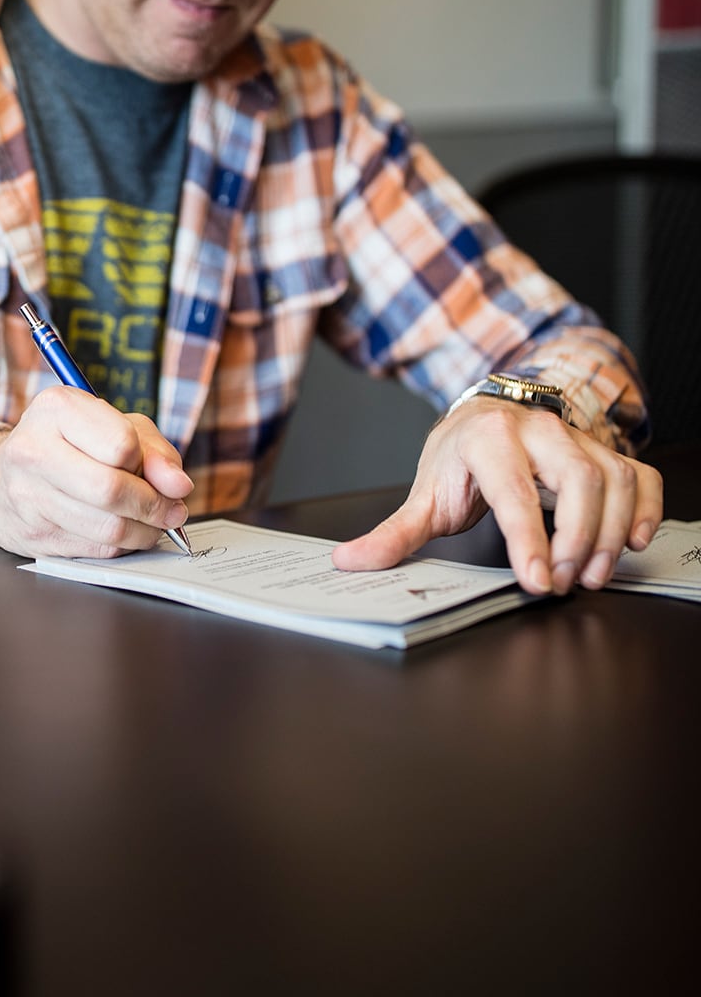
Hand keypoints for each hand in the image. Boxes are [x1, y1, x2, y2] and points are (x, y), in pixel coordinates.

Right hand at [0, 387, 193, 556]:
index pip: (121, 444)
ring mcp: (28, 497)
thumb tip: (178, 486)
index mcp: (56, 408)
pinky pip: (97, 551)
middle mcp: (33, 450)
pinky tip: (124, 532)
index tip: (146, 466)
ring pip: (108, 528)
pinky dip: (123, 546)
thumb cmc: (68, 445)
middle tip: (172, 510)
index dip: (145, 461)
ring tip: (153, 522)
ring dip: (145, 531)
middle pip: (112, 489)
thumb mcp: (115, 427)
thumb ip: (154, 451)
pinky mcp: (34, 537)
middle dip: (154, 505)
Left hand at [331, 398, 662, 595]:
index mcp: (488, 439)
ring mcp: (577, 438)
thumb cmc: (460, 457)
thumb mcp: (426, 494)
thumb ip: (394, 533)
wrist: (487, 414)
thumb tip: (350, 561)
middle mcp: (539, 430)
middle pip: (578, 481)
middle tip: (563, 582)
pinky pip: (639, 475)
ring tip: (590, 574)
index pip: (513, 492)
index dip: (529, 540)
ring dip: (609, 533)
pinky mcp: (604, 449)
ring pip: (612, 479)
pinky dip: (645, 508)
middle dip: (576, 539)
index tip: (537, 582)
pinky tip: (631, 542)